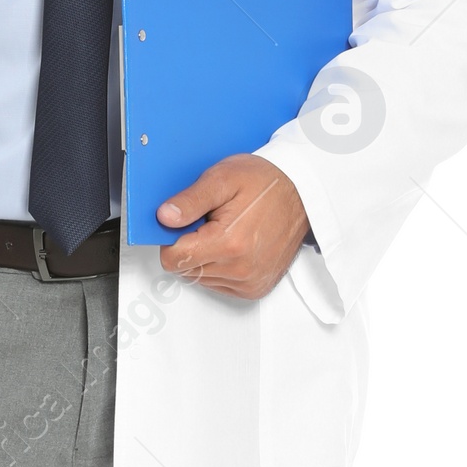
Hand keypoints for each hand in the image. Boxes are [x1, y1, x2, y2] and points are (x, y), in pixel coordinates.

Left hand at [157, 154, 309, 299]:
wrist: (302, 193)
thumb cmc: (265, 182)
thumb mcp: (222, 178)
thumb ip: (190, 200)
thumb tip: (164, 217)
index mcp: (229, 243)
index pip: (173, 259)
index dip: (172, 239)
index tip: (186, 223)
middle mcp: (241, 268)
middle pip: (186, 270)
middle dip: (191, 245)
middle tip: (212, 222)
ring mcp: (250, 281)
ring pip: (201, 278)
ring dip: (205, 258)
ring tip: (227, 232)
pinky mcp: (256, 288)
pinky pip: (220, 285)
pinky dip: (220, 268)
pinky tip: (235, 246)